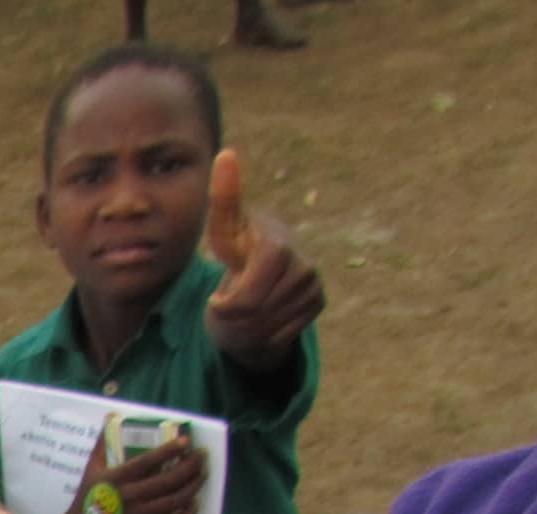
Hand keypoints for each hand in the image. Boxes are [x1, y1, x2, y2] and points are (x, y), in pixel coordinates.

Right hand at [48, 432, 205, 513]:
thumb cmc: (87, 499)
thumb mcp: (91, 470)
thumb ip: (103, 445)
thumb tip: (110, 420)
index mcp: (119, 478)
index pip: (149, 460)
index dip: (170, 450)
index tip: (186, 441)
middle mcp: (132, 496)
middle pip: (170, 479)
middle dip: (191, 465)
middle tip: (201, 456)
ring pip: (176, 500)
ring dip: (194, 485)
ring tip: (202, 474)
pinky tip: (194, 503)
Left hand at [201, 149, 323, 372]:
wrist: (262, 281)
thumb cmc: (239, 254)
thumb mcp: (225, 234)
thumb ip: (225, 201)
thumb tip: (226, 153)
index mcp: (277, 243)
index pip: (257, 283)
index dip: (233, 299)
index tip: (218, 301)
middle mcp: (303, 262)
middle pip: (255, 311)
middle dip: (232, 314)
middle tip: (228, 301)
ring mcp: (313, 284)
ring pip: (265, 328)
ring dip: (244, 326)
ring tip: (245, 307)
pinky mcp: (318, 303)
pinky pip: (278, 337)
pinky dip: (262, 335)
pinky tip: (262, 317)